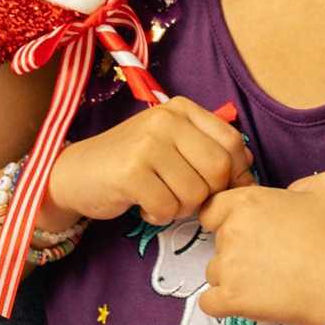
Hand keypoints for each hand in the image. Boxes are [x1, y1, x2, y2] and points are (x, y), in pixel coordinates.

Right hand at [46, 96, 250, 229]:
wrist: (74, 174)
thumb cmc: (130, 164)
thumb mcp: (170, 144)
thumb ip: (207, 149)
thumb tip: (249, 170)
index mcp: (180, 108)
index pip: (233, 142)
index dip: (238, 173)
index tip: (225, 190)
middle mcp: (165, 120)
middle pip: (219, 169)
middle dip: (208, 194)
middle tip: (184, 197)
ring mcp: (147, 144)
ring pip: (196, 194)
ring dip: (181, 208)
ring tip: (159, 198)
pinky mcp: (131, 173)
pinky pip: (169, 208)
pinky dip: (159, 216)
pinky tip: (144, 206)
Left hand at [196, 172, 324, 324]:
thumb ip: (299, 184)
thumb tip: (289, 194)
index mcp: (248, 202)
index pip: (212, 209)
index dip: (226, 220)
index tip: (245, 233)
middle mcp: (232, 231)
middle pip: (218, 242)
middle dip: (238, 251)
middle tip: (271, 260)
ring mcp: (229, 267)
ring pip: (215, 273)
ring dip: (234, 279)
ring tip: (269, 283)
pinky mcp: (232, 299)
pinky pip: (210, 303)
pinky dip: (224, 305)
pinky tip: (246, 303)